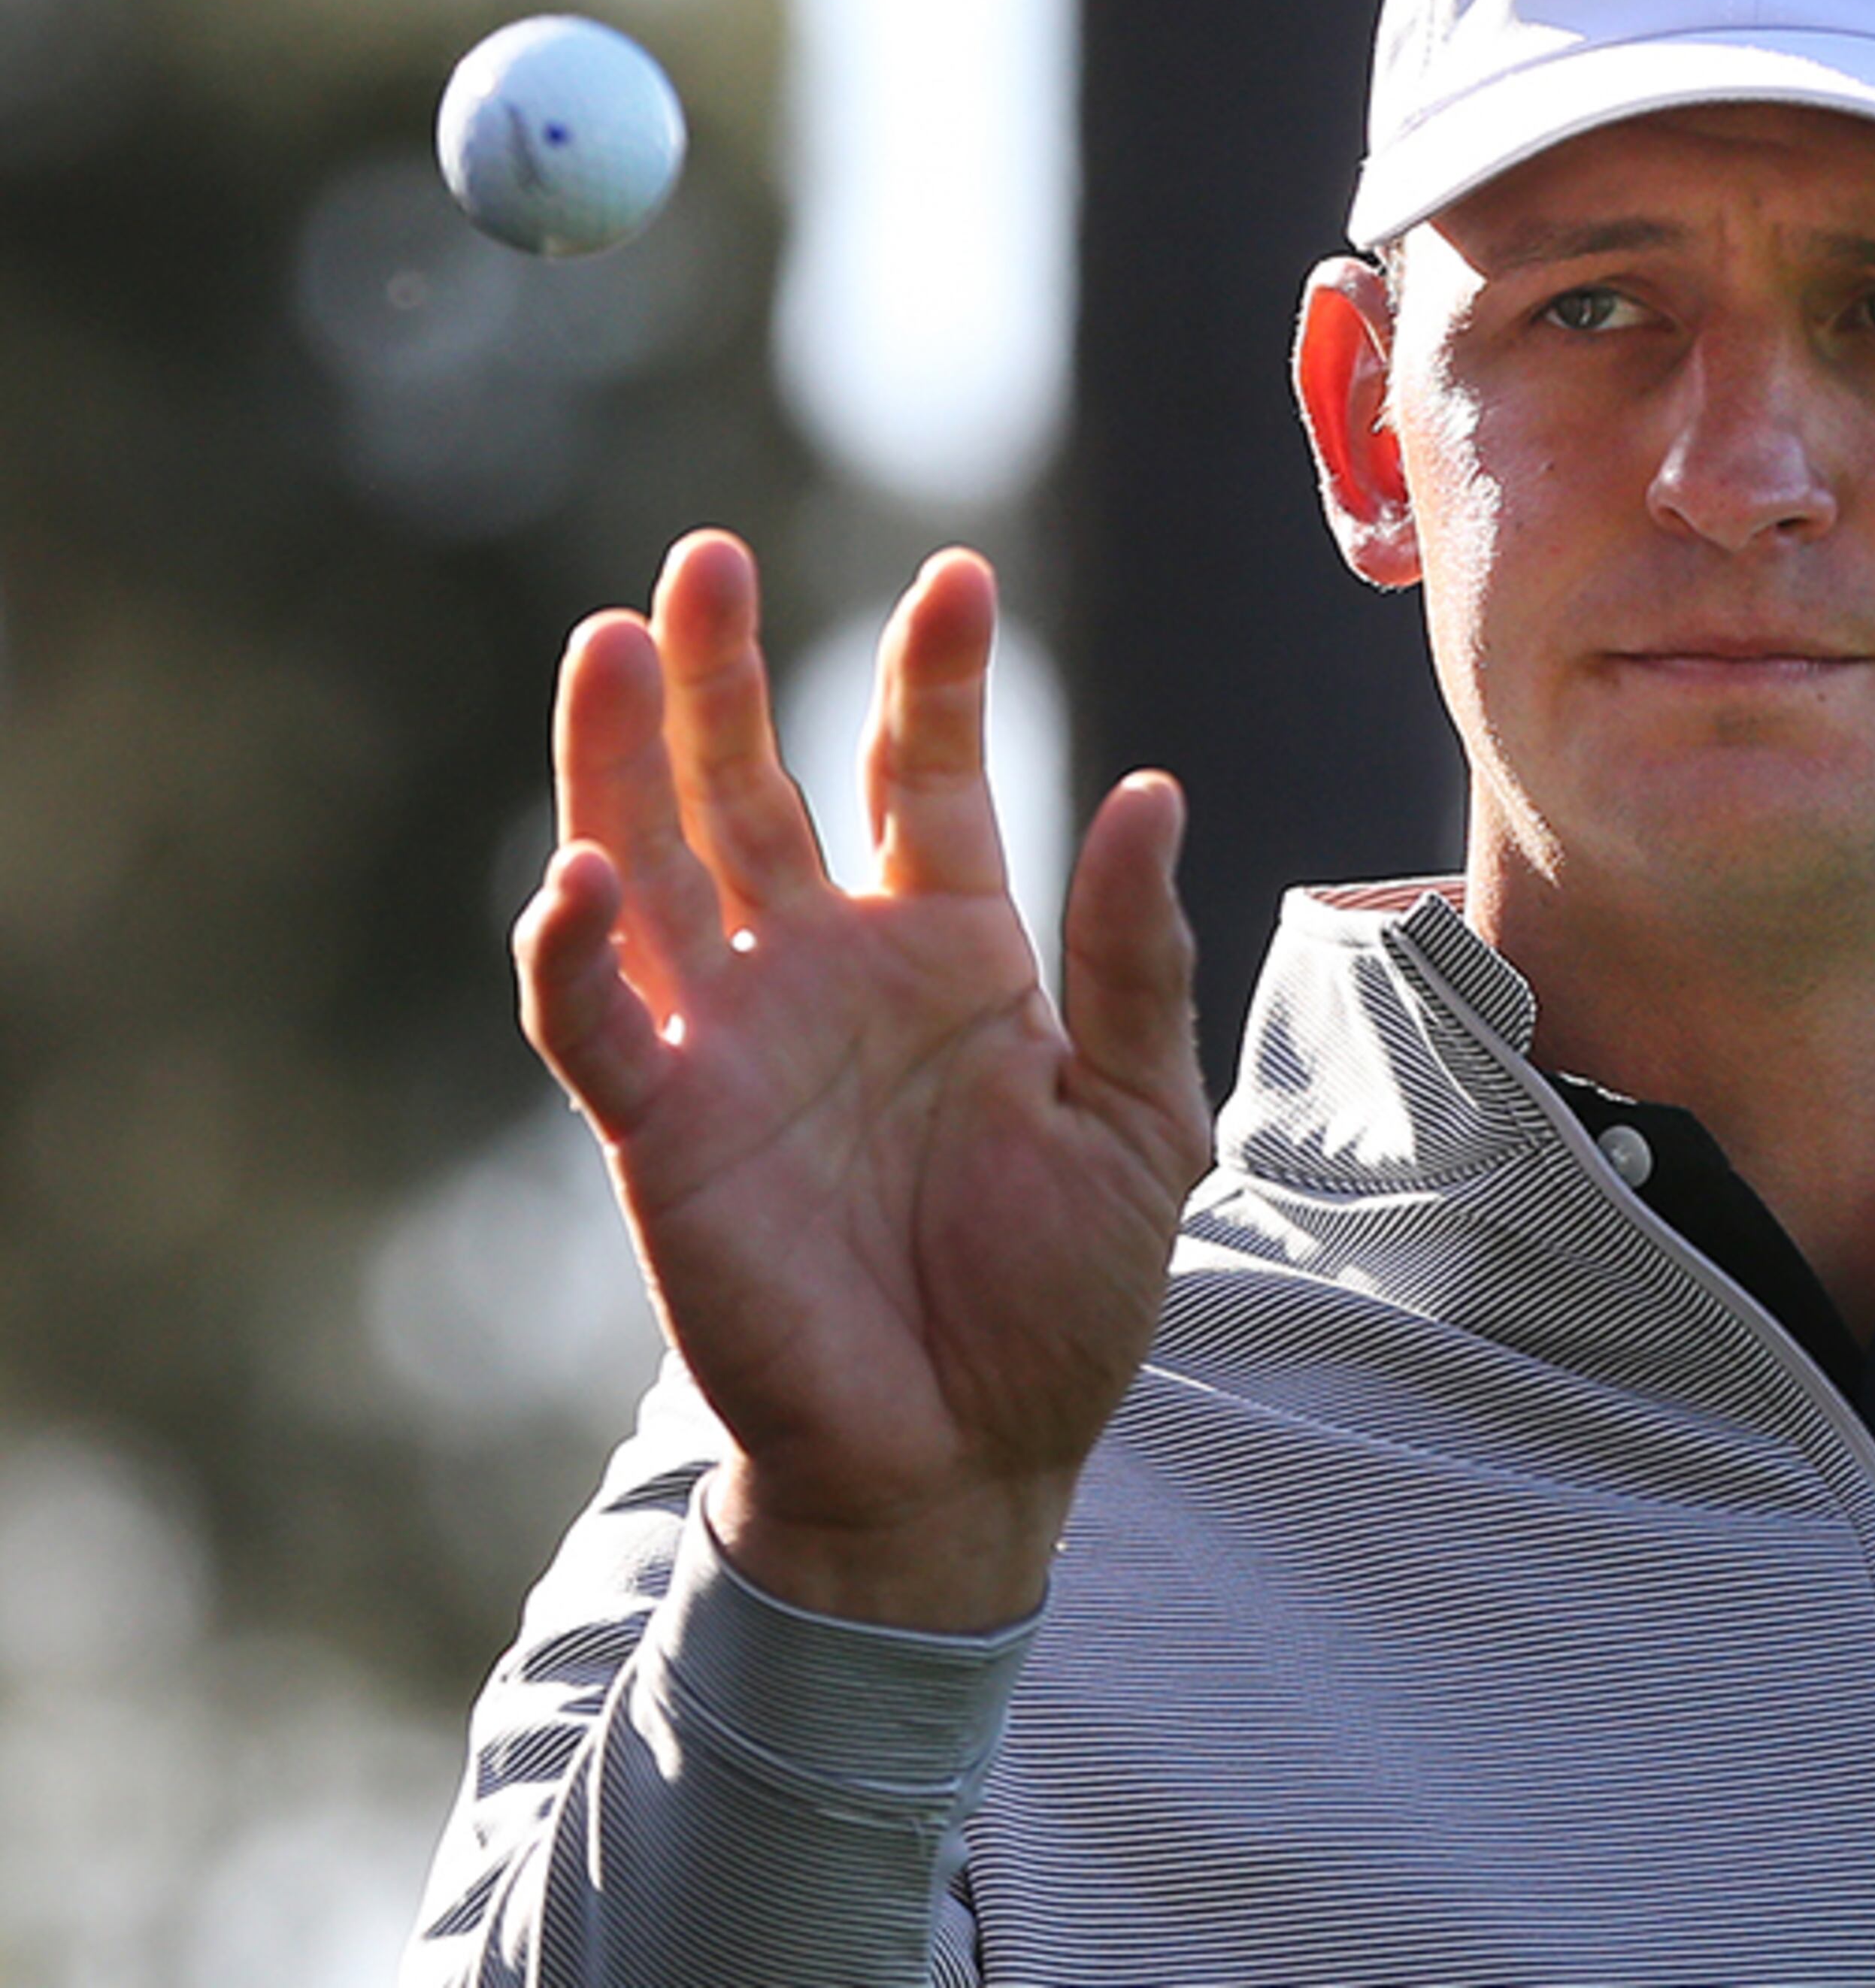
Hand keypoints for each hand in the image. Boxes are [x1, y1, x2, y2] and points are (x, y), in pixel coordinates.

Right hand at [514, 531, 1212, 1629]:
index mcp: (954, 954)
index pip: (928, 778)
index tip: (958, 574)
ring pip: (657, 866)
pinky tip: (585, 865)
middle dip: (732, 673)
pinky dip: (577, 946)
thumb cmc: (1065, 1298)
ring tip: (621, 638)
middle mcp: (830, 973)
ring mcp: (739, 1042)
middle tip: (711, 557)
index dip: (933, 678)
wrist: (974, 1463)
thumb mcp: (1141, 1117)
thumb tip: (1151, 789)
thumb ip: (1130, 960)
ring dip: (627, 759)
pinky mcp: (668, 1130)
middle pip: (759, 787)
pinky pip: (600, 1019)